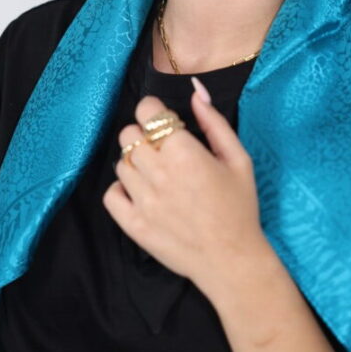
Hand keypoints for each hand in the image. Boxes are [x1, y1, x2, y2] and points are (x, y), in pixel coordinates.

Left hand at [102, 81, 265, 293]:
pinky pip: (111, 194)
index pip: (147, 112)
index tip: (164, 121)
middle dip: (144, 134)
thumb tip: (196, 91)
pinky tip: (142, 192)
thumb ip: (214, 122)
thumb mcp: (238, 159)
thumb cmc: (240, 207)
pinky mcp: (133, 224)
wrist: (231, 260)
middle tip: (162, 148)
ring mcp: (142, 200)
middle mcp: (158, 173)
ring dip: (136, 162)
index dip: (154, 111)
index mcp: (185, 153)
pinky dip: (122, 189)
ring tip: (157, 174)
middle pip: (128, 134)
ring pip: (121, 163)